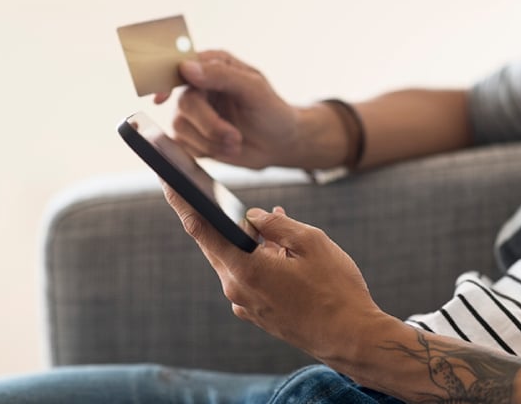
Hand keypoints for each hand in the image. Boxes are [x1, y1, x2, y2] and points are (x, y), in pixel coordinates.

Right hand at [155, 50, 299, 168]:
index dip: (168, 82)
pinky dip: (205, 150)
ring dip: (210, 140)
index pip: (182, 66)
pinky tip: (225, 149)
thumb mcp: (255, 89)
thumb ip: (222, 75)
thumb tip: (187, 68)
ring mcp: (195, 113)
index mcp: (215, 65)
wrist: (280, 144)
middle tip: (233, 136)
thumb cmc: (273, 112)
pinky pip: (183, 145)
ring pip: (181, 126)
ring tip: (235, 142)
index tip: (161, 98)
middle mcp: (200, 86)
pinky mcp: (193, 137)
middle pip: (184, 103)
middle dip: (209, 125)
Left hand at [162, 184, 391, 363]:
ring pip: (236, 261)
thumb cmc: (336, 289)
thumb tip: (253, 215)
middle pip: (216, 245)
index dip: (183, 203)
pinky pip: (249, 278)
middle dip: (216, 219)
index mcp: (245, 268)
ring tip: (268, 221)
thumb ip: (276, 224)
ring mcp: (246, 305)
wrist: (351, 338)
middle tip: (212, 195)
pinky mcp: (258, 314)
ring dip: (248, 240)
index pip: (202, 229)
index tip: (169, 183)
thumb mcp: (311, 242)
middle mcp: (237, 289)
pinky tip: (278, 249)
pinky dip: (258, 259)